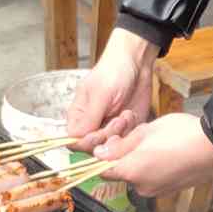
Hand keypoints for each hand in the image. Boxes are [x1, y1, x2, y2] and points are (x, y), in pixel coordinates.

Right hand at [65, 28, 157, 150]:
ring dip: (122, 133)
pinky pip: (127, 141)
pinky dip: (131, 132)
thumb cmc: (113, 72)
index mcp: (79, 116)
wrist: (137, 64)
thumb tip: (75, 139)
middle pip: (94, 147)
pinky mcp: (126, 128)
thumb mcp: (100, 93)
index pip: (75, 141)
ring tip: (127, 114)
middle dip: (108, 136)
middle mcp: (92, 124)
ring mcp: (109, 127)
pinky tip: (132, 115)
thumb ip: (88, 118)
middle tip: (119, 119)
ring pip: (112, 146)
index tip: (100, 131)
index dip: (88, 142)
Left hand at [97, 114, 212, 196]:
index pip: (102, 170)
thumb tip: (99, 154)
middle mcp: (142, 187)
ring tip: (156, 142)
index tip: (112, 141)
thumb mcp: (145, 131)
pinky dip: (154, 167)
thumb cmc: (181, 134)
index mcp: (132, 171)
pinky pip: (153, 178)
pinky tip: (167, 152)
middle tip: (136, 135)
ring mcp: (157, 191)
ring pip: (138, 175)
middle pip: (121, 172)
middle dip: (124, 155)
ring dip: (140, 160)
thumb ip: (120, 145)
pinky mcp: (170, 190)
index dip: (103, 155)